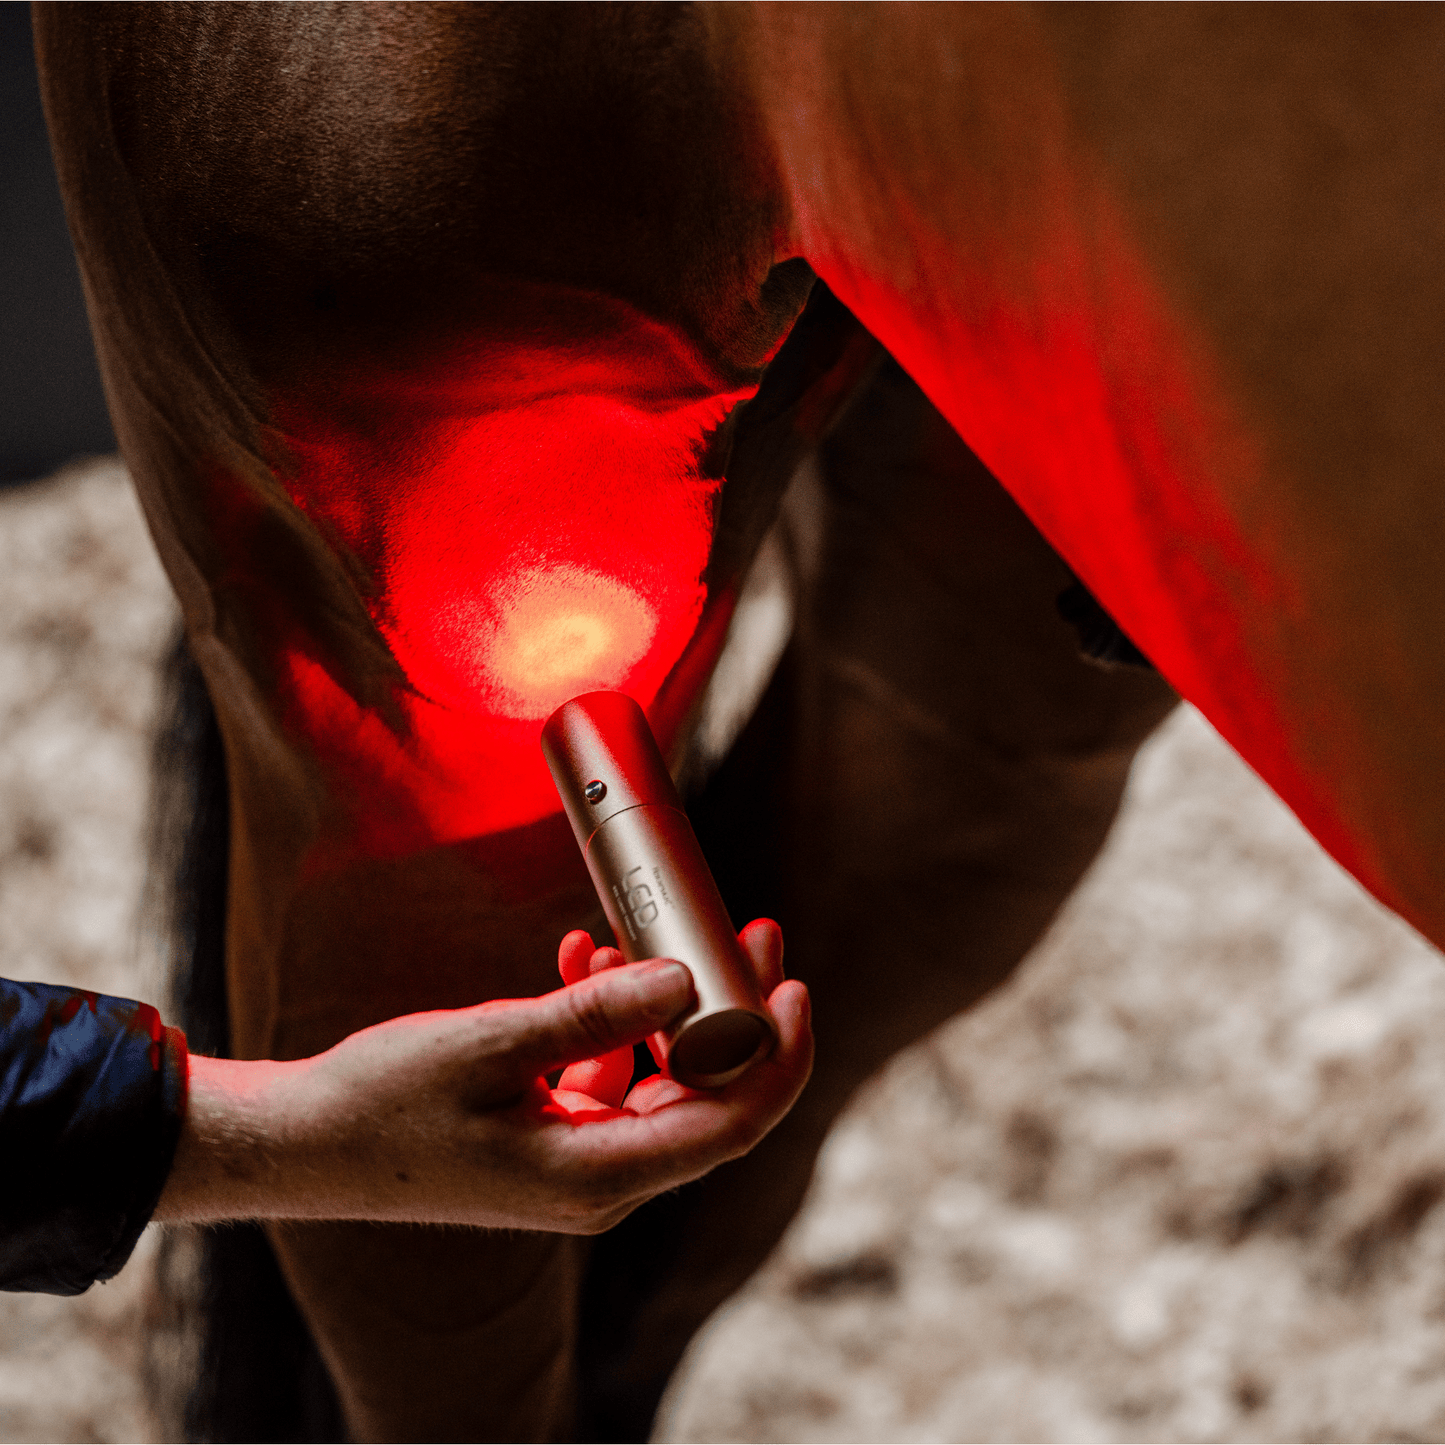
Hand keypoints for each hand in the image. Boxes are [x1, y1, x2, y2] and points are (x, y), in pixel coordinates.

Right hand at [153, 921, 810, 1233]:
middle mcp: (605, 1181)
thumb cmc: (383, 1102)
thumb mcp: (491, 1043)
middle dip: (732, 1011)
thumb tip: (685, 978)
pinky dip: (608, 1018)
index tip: (789, 980)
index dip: (777, 1054)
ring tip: (647, 929)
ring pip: (659, 1076)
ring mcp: (579, 1162)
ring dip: (663, 1003)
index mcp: (601, 1176)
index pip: (733, 1123)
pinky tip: (586, 955)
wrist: (304, 1146)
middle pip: (708, 1095)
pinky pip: (608, 1074)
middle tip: (744, 930)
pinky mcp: (552, 1136)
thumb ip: (592, 1015)